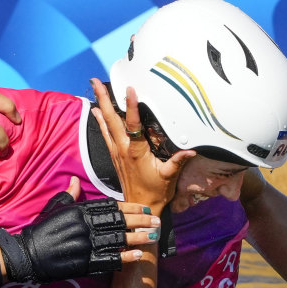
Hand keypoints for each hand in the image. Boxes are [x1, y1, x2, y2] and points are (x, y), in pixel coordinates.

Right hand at [0, 177, 161, 282]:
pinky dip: (123, 258)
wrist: (25, 255)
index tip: (145, 208)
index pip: (111, 206)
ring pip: (117, 240)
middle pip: (119, 222)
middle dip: (140, 221)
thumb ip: (69, 195)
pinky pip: (107, 259)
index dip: (131, 207)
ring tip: (153, 237)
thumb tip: (75, 180)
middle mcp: (84, 225)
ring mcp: (84, 244)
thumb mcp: (54, 208)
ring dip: (137, 238)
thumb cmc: (41, 230)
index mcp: (79, 210)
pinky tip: (138, 256)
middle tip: (158, 222)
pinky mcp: (82, 263)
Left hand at [90, 78, 194, 214]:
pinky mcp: (115, 156)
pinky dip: (100, 122)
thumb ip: (178, 161)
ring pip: (106, 124)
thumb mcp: (169, 176)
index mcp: (136, 151)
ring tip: (94, 88)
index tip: (130, 90)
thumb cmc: (156, 192)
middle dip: (104, 99)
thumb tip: (191, 150)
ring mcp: (117, 152)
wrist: (140, 206)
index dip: (132, 106)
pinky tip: (96, 112)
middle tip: (95, 81)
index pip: (133, 125)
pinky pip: (106, 134)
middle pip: (112, 119)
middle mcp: (123, 149)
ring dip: (100, 106)